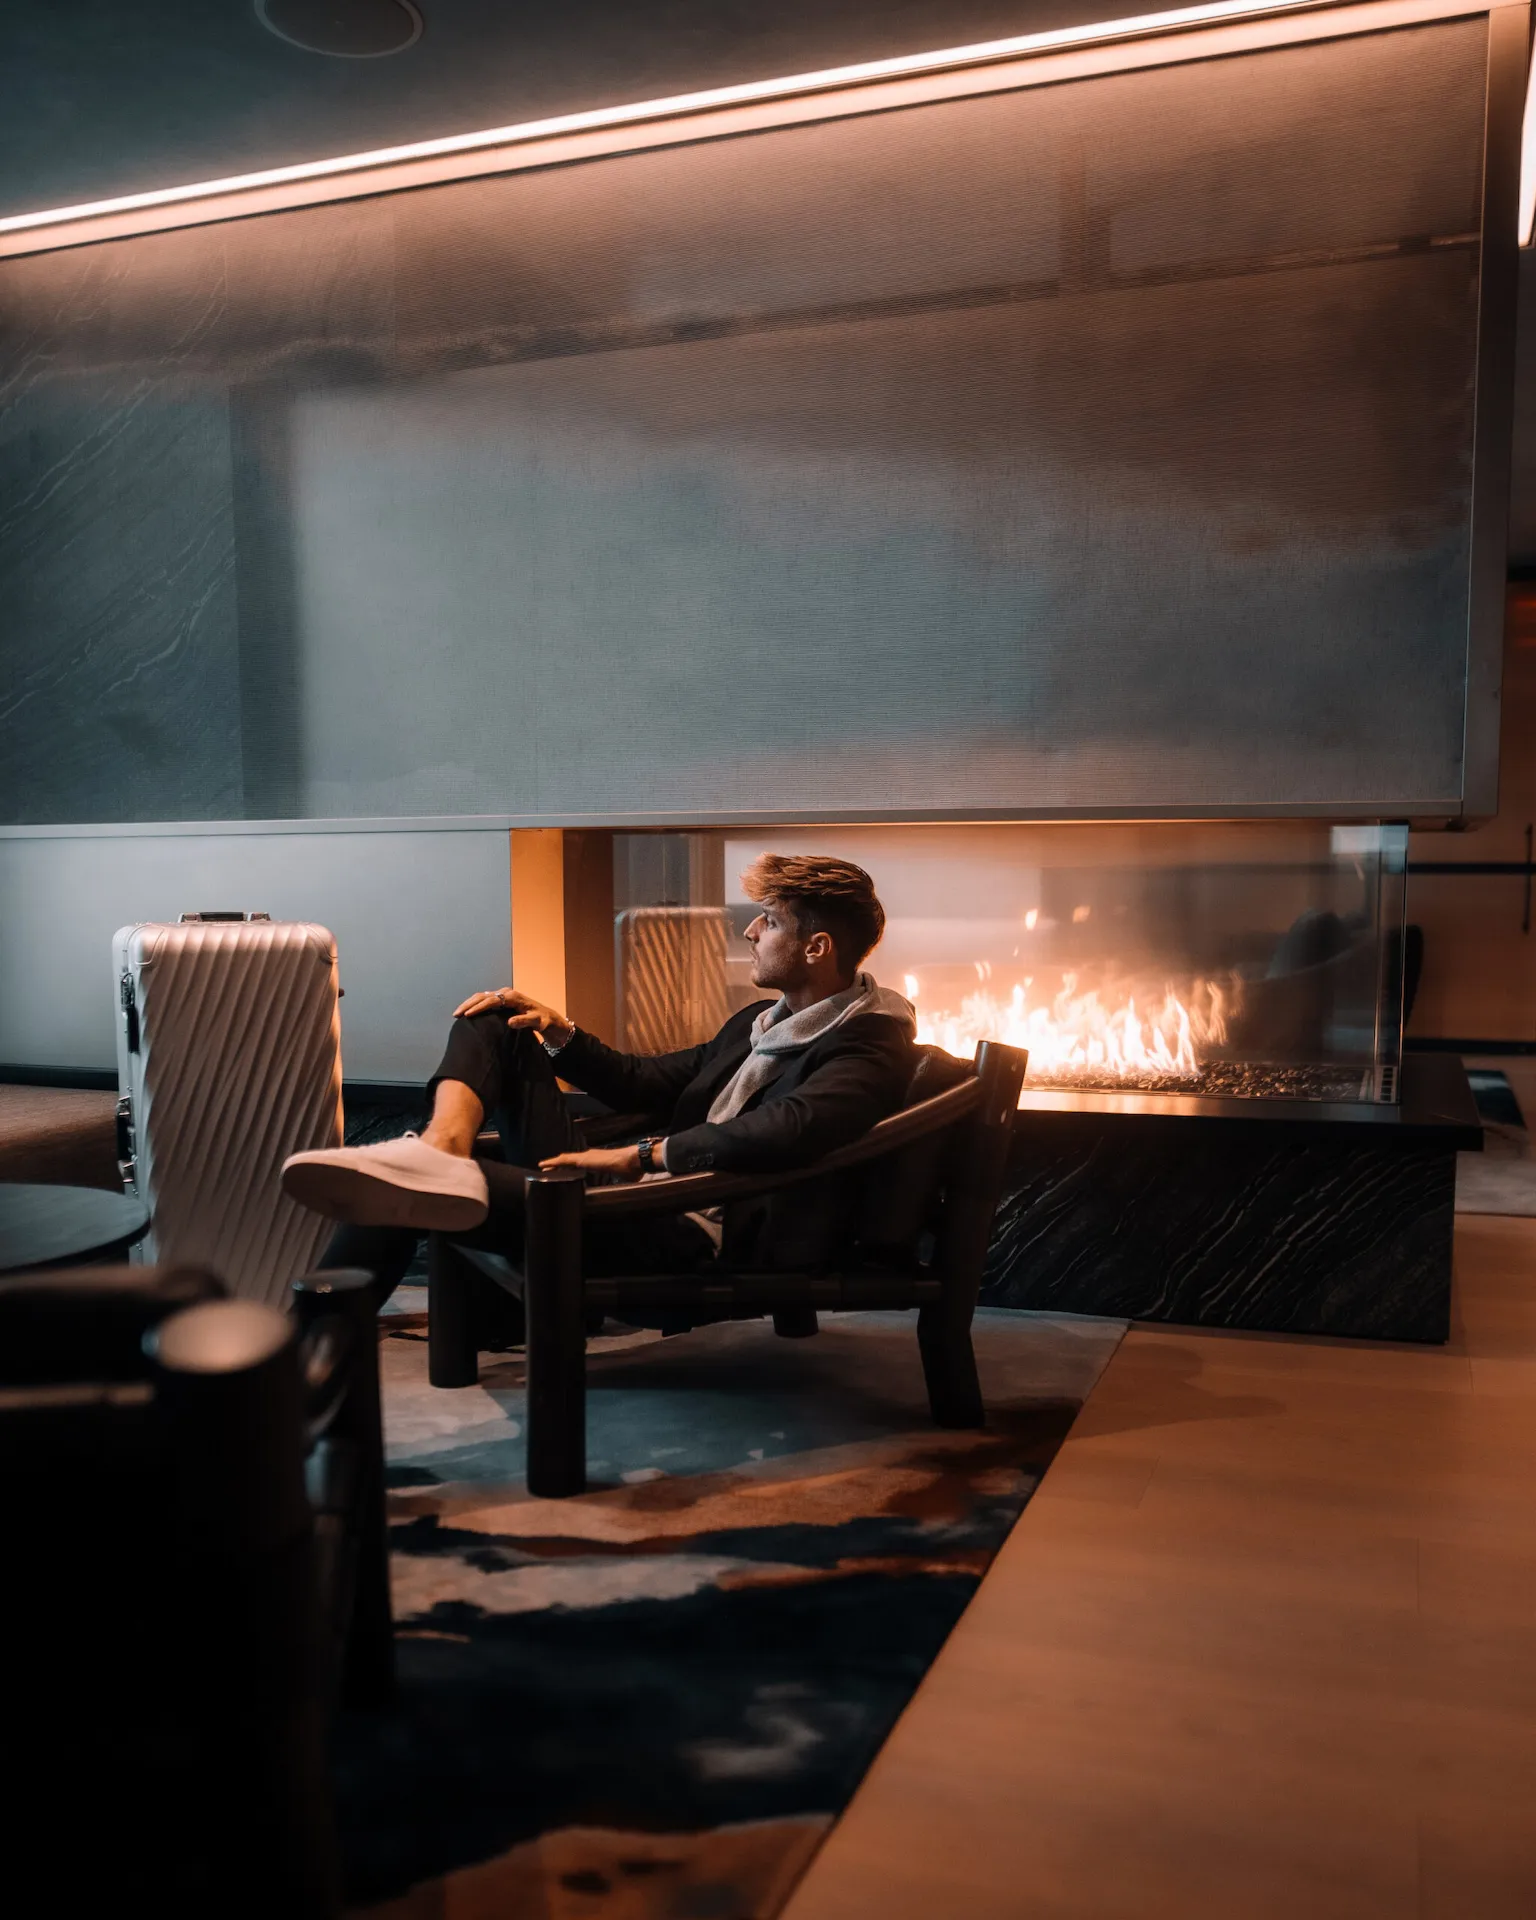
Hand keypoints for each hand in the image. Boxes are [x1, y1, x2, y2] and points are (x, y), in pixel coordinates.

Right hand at [455, 987, 572, 1041]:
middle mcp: (506, 993)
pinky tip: (466, 1012)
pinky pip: (484, 999)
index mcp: (513, 997)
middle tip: (456, 1014)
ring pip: (481, 996)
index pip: (491, 1000)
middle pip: (483, 996)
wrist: (546, 1017)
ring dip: (469, 1004)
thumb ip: (524, 1021)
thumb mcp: (536, 1022)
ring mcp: (503, 995)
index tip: (467, 1015)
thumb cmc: (542, 1020)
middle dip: (468, 1004)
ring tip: (457, 1014)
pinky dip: (474, 1004)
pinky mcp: (501, 999)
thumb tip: (510, 1022)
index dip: (478, 1007)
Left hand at [538, 1143, 646, 1177]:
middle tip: (548, 1169)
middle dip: (559, 1164)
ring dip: (554, 1163)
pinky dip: (553, 1163)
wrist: (633, 1161)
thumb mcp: (624, 1177)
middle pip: (570, 1160)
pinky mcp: (583, 1160)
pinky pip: (564, 1161)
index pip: (581, 1163)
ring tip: (543, 1166)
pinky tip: (545, 1166)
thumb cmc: (632, 1169)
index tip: (564, 1171)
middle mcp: (591, 1156)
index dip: (571, 1166)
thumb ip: (623, 1178)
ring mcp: (586, 1157)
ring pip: (565, 1159)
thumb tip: (631, 1183)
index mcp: (599, 1160)